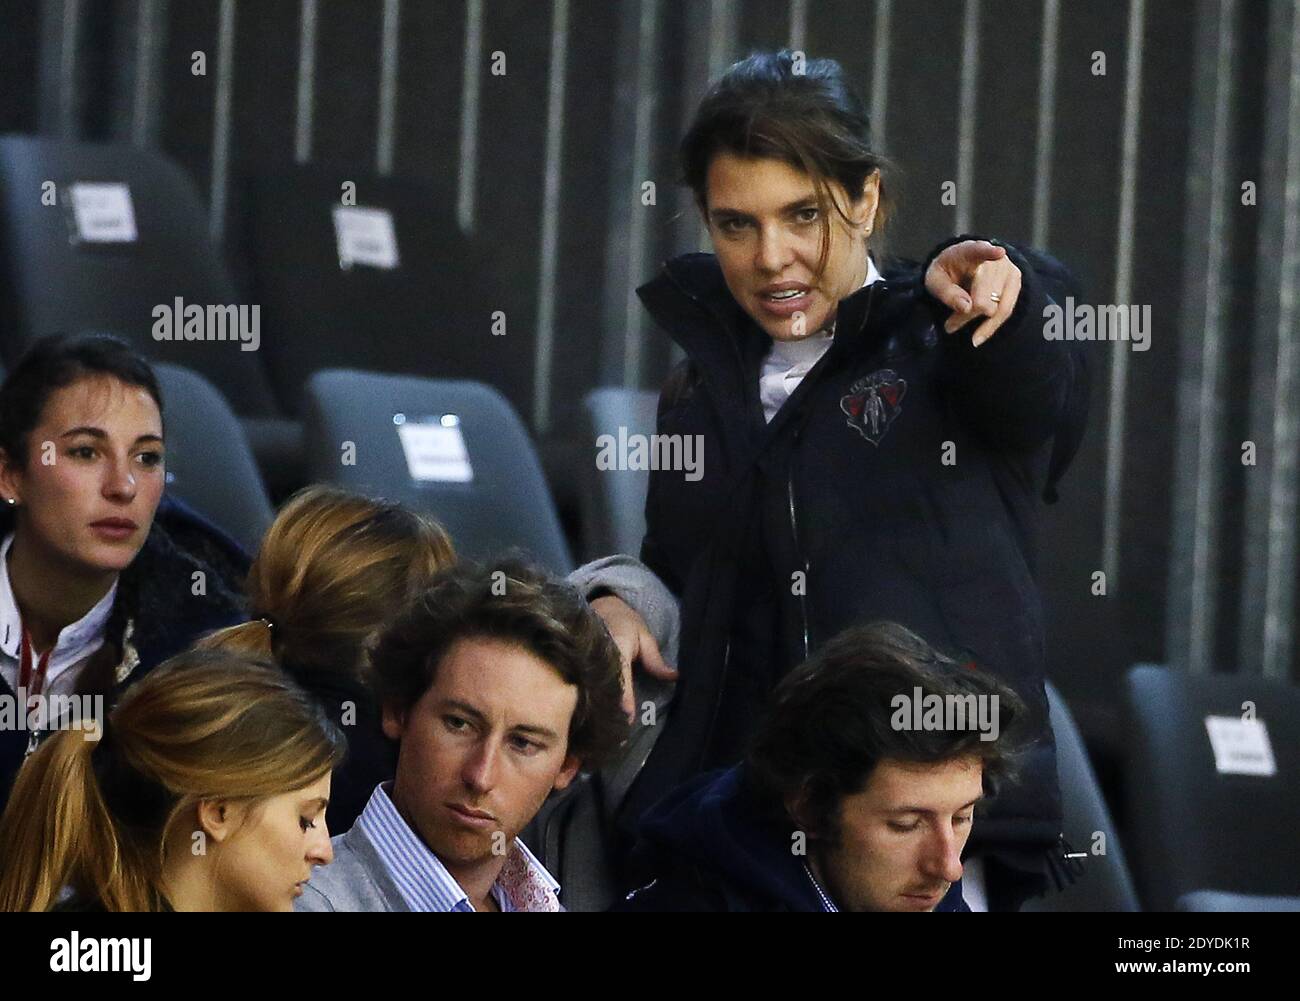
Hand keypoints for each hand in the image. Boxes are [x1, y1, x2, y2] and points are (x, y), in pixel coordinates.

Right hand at [590, 594, 678, 720]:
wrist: (600, 606)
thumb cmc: (625, 622)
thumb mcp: (643, 636)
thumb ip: (655, 659)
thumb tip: (674, 676)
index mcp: (616, 643)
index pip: (620, 671)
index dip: (623, 694)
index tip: (627, 713)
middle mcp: (597, 652)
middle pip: (602, 684)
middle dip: (608, 707)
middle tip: (614, 731)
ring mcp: (585, 658)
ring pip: (589, 687)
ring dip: (596, 709)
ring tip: (602, 731)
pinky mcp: (578, 664)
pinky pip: (583, 685)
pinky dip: (586, 702)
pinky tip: (588, 722)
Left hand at [925, 239, 1022, 346]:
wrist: (962, 266)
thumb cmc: (946, 272)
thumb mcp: (935, 281)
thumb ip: (947, 292)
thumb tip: (967, 307)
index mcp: (970, 251)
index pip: (980, 250)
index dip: (989, 251)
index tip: (998, 253)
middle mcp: (995, 259)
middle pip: (986, 295)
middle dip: (966, 314)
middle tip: (948, 325)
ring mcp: (1009, 271)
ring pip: (998, 306)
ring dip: (977, 322)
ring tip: (954, 328)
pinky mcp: (1015, 284)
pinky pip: (1006, 311)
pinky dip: (990, 327)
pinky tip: (977, 338)